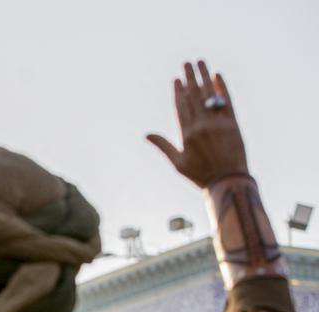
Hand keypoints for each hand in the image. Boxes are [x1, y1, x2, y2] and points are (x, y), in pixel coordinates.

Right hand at [146, 60, 247, 187]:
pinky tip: (218, 76)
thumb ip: (163, 146)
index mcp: (187, 134)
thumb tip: (146, 134)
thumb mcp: (178, 163)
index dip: (178, 91)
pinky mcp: (233, 123)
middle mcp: (202, 125)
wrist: (228, 181)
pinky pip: (226, 101)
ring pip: (209, 95)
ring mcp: (218, 123)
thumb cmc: (200, 175)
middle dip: (190, 78)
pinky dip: (222, 88)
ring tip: (200, 62)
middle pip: (194, 96)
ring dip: (204, 77)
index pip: (181, 107)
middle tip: (187, 62)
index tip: (176, 78)